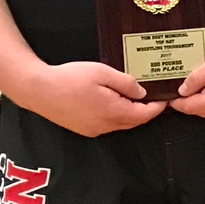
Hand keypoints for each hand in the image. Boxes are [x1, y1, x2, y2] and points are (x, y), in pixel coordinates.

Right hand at [11, 61, 165, 137]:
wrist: (38, 90)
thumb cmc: (69, 78)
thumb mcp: (103, 73)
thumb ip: (127, 84)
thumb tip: (143, 93)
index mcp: (113, 112)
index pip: (144, 115)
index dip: (157, 107)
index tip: (166, 98)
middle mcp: (105, 126)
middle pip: (134, 121)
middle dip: (146, 111)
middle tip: (154, 96)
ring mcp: (93, 130)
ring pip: (121, 124)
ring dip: (131, 113)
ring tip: (135, 97)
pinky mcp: (84, 129)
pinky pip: (108, 124)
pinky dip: (117, 115)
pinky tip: (114, 102)